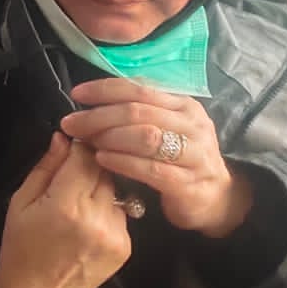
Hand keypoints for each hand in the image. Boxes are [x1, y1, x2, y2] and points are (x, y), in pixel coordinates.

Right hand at [0, 133, 131, 287]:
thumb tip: (62, 138)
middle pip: (105, 169)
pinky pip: (120, 211)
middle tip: (75, 165)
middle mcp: (96, 217)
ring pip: (116, 189)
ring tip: (80, 196)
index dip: (80, 144)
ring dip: (101, 184)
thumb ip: (45, 168)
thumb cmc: (20, 248)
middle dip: (91, 162)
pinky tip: (88, 219)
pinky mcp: (125, 246)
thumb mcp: (20, 202)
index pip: (86, 157)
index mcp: (66, 205)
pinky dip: (107, 207)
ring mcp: (115, 234)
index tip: (73, 140)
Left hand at [60, 79, 255, 238]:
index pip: (139, 89)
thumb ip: (136, 114)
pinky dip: (123, 162)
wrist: (215, 198)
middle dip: (99, 116)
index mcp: (183, 105)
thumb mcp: (163, 129)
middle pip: (138, 112)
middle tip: (71, 124)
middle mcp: (192, 125)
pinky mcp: (189, 183)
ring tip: (86, 141)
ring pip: (146, 137)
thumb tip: (90, 104)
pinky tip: (101, 160)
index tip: (76, 94)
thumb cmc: (179, 159)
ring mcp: (194, 154)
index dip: (105, 89)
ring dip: (110, 137)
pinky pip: (151, 169)